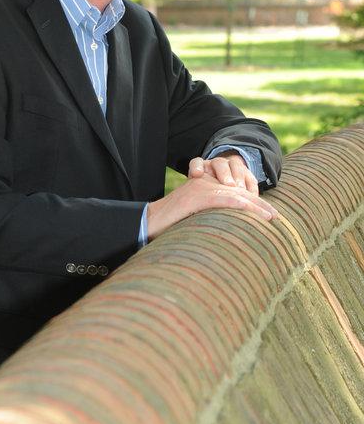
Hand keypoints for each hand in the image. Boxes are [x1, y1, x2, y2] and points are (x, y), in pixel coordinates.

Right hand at [147, 156, 277, 240]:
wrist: (147, 224)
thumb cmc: (169, 228)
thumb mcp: (194, 222)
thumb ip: (210, 220)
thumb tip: (229, 239)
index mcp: (205, 188)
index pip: (235, 193)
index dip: (253, 204)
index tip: (269, 216)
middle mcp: (204, 184)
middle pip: (238, 192)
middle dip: (259, 205)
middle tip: (277, 217)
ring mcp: (200, 188)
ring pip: (234, 195)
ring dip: (255, 206)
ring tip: (271, 217)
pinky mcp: (196, 196)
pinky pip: (222, 198)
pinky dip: (239, 205)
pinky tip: (252, 210)